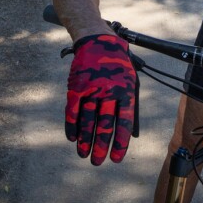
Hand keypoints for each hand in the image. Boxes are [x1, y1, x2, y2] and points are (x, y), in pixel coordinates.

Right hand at [65, 34, 137, 164]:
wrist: (97, 41)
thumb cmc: (118, 64)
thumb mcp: (130, 80)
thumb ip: (129, 103)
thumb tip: (130, 132)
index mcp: (125, 91)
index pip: (123, 122)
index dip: (119, 142)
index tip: (115, 158)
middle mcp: (108, 92)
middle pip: (104, 125)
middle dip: (100, 146)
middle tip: (97, 161)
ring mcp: (91, 90)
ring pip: (87, 121)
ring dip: (85, 140)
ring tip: (84, 155)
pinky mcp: (76, 87)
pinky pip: (73, 112)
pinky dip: (72, 126)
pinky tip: (73, 139)